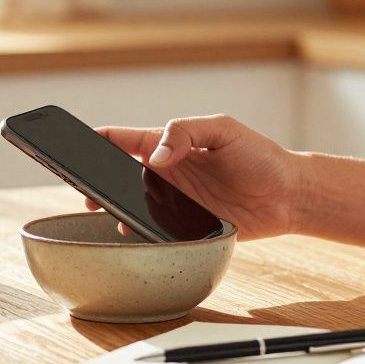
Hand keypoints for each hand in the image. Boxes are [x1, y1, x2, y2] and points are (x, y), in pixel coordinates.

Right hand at [84, 114, 301, 240]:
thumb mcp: (224, 130)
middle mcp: (169, 173)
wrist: (290, 196)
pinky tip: (133, 233)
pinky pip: (156, 231)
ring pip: (133, 205)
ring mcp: (176, 201)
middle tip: (85, 189)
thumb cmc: (261, 156)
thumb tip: (157, 155)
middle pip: (120, 175)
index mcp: (172, 144)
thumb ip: (186, 133)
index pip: (125, 138)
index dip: (99, 138)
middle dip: (97, 181)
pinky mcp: (187, 227)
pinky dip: (141, 233)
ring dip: (115, 209)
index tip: (75, 142)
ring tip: (104, 212)